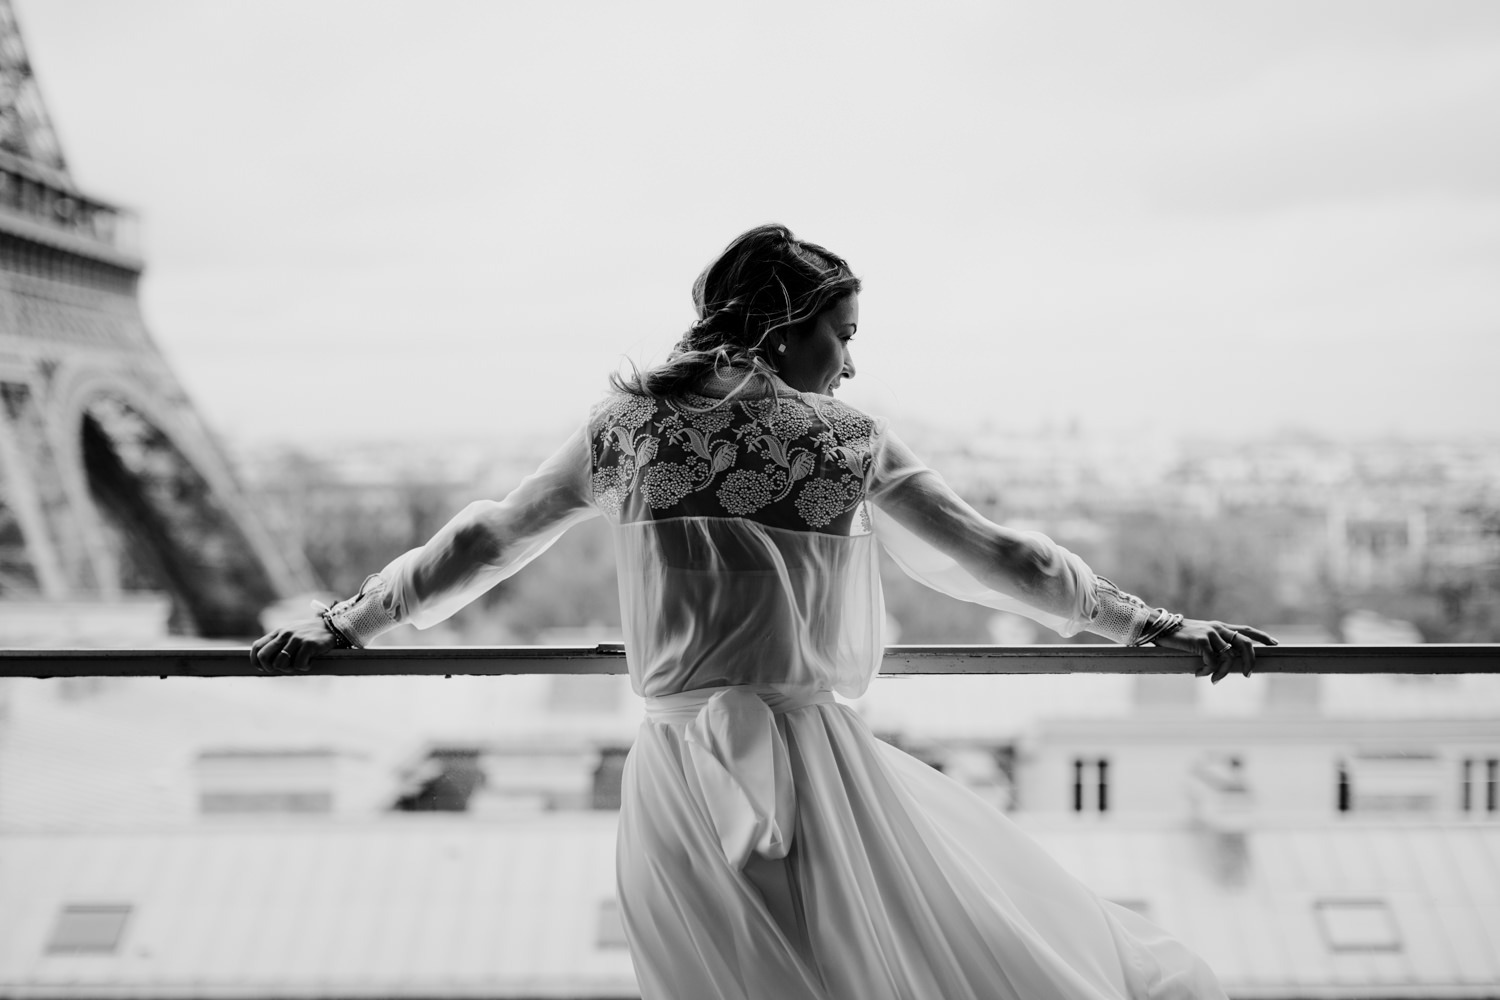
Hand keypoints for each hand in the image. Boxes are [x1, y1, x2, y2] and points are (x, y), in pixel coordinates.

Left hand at [251, 617, 339, 673]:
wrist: (333, 626)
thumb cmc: (310, 634)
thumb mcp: (292, 633)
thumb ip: (279, 643)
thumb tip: (265, 661)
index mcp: (279, 632)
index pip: (257, 647)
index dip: (256, 661)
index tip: (264, 668)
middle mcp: (285, 634)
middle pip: (264, 657)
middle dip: (270, 668)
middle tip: (283, 669)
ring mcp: (297, 638)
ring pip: (281, 663)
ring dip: (289, 669)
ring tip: (299, 665)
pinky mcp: (309, 644)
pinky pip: (299, 664)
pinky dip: (304, 667)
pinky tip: (310, 662)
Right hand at [1151, 619, 1277, 683]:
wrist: (1159, 627)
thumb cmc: (1178, 636)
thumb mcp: (1199, 637)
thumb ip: (1213, 644)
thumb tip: (1225, 660)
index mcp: (1220, 627)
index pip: (1246, 630)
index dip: (1262, 637)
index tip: (1275, 644)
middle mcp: (1218, 628)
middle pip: (1245, 644)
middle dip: (1250, 661)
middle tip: (1247, 675)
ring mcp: (1210, 634)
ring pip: (1228, 657)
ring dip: (1222, 673)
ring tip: (1213, 679)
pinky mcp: (1200, 641)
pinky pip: (1212, 661)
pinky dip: (1207, 671)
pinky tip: (1199, 674)